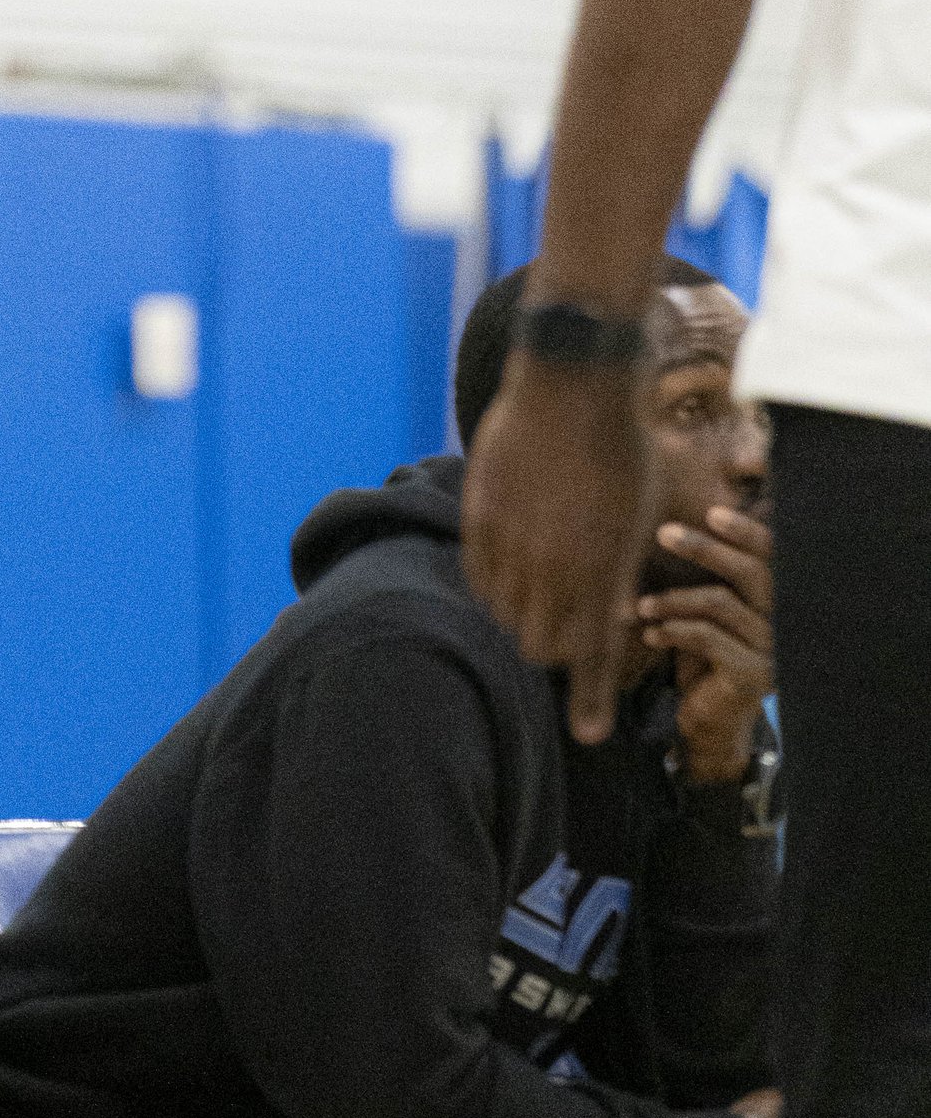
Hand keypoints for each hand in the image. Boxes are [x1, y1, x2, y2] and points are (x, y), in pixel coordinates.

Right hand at [462, 360, 652, 743]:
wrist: (576, 382)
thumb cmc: (622, 448)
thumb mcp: (637, 518)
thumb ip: (616, 574)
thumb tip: (607, 618)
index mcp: (606, 567)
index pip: (597, 654)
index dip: (593, 699)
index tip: (590, 734)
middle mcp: (557, 563)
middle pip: (544, 646)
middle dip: (557, 648)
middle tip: (564, 628)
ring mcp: (514, 540)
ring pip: (509, 614)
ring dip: (524, 614)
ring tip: (538, 587)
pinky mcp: (481, 514)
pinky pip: (479, 576)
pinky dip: (494, 583)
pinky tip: (509, 567)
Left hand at [641, 504, 773, 785]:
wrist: (709, 719)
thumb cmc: (704, 654)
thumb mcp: (707, 609)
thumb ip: (708, 575)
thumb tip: (672, 523)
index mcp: (778, 599)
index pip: (773, 556)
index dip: (747, 531)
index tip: (711, 512)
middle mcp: (786, 622)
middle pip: (753, 572)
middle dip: (706, 549)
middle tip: (663, 533)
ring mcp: (774, 650)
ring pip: (720, 603)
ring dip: (673, 598)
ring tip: (641, 605)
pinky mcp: (754, 675)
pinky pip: (708, 637)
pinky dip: (673, 629)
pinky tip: (650, 633)